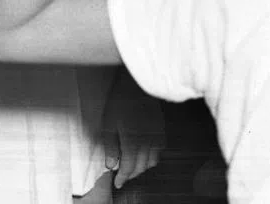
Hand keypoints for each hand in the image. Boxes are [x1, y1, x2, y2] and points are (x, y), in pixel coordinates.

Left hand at [101, 69, 164, 189]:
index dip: (122, 178)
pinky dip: (151, 157)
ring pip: (151, 162)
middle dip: (131, 174)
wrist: (136, 85)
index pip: (129, 169)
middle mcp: (147, 143)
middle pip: (140, 168)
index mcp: (132, 143)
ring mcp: (156, 137)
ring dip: (141, 167)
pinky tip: (143, 154)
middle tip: (122, 176)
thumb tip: (110, 165)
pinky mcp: (161, 131)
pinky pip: (159, 152)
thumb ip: (110, 146)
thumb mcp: (108, 124)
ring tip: (131, 166)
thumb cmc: (119, 102)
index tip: (117, 183)